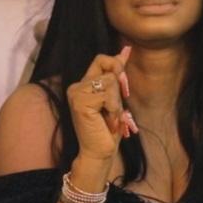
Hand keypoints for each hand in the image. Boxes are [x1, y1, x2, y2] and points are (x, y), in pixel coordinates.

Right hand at [67, 46, 137, 161]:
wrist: (99, 152)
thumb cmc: (108, 129)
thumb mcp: (115, 98)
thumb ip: (116, 75)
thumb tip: (126, 50)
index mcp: (84, 84)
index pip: (101, 59)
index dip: (116, 63)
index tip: (124, 74)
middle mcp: (76, 86)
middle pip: (108, 69)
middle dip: (119, 89)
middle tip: (114, 109)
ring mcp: (76, 93)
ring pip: (110, 81)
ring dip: (117, 102)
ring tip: (110, 117)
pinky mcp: (80, 101)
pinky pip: (107, 94)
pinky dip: (113, 109)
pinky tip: (107, 121)